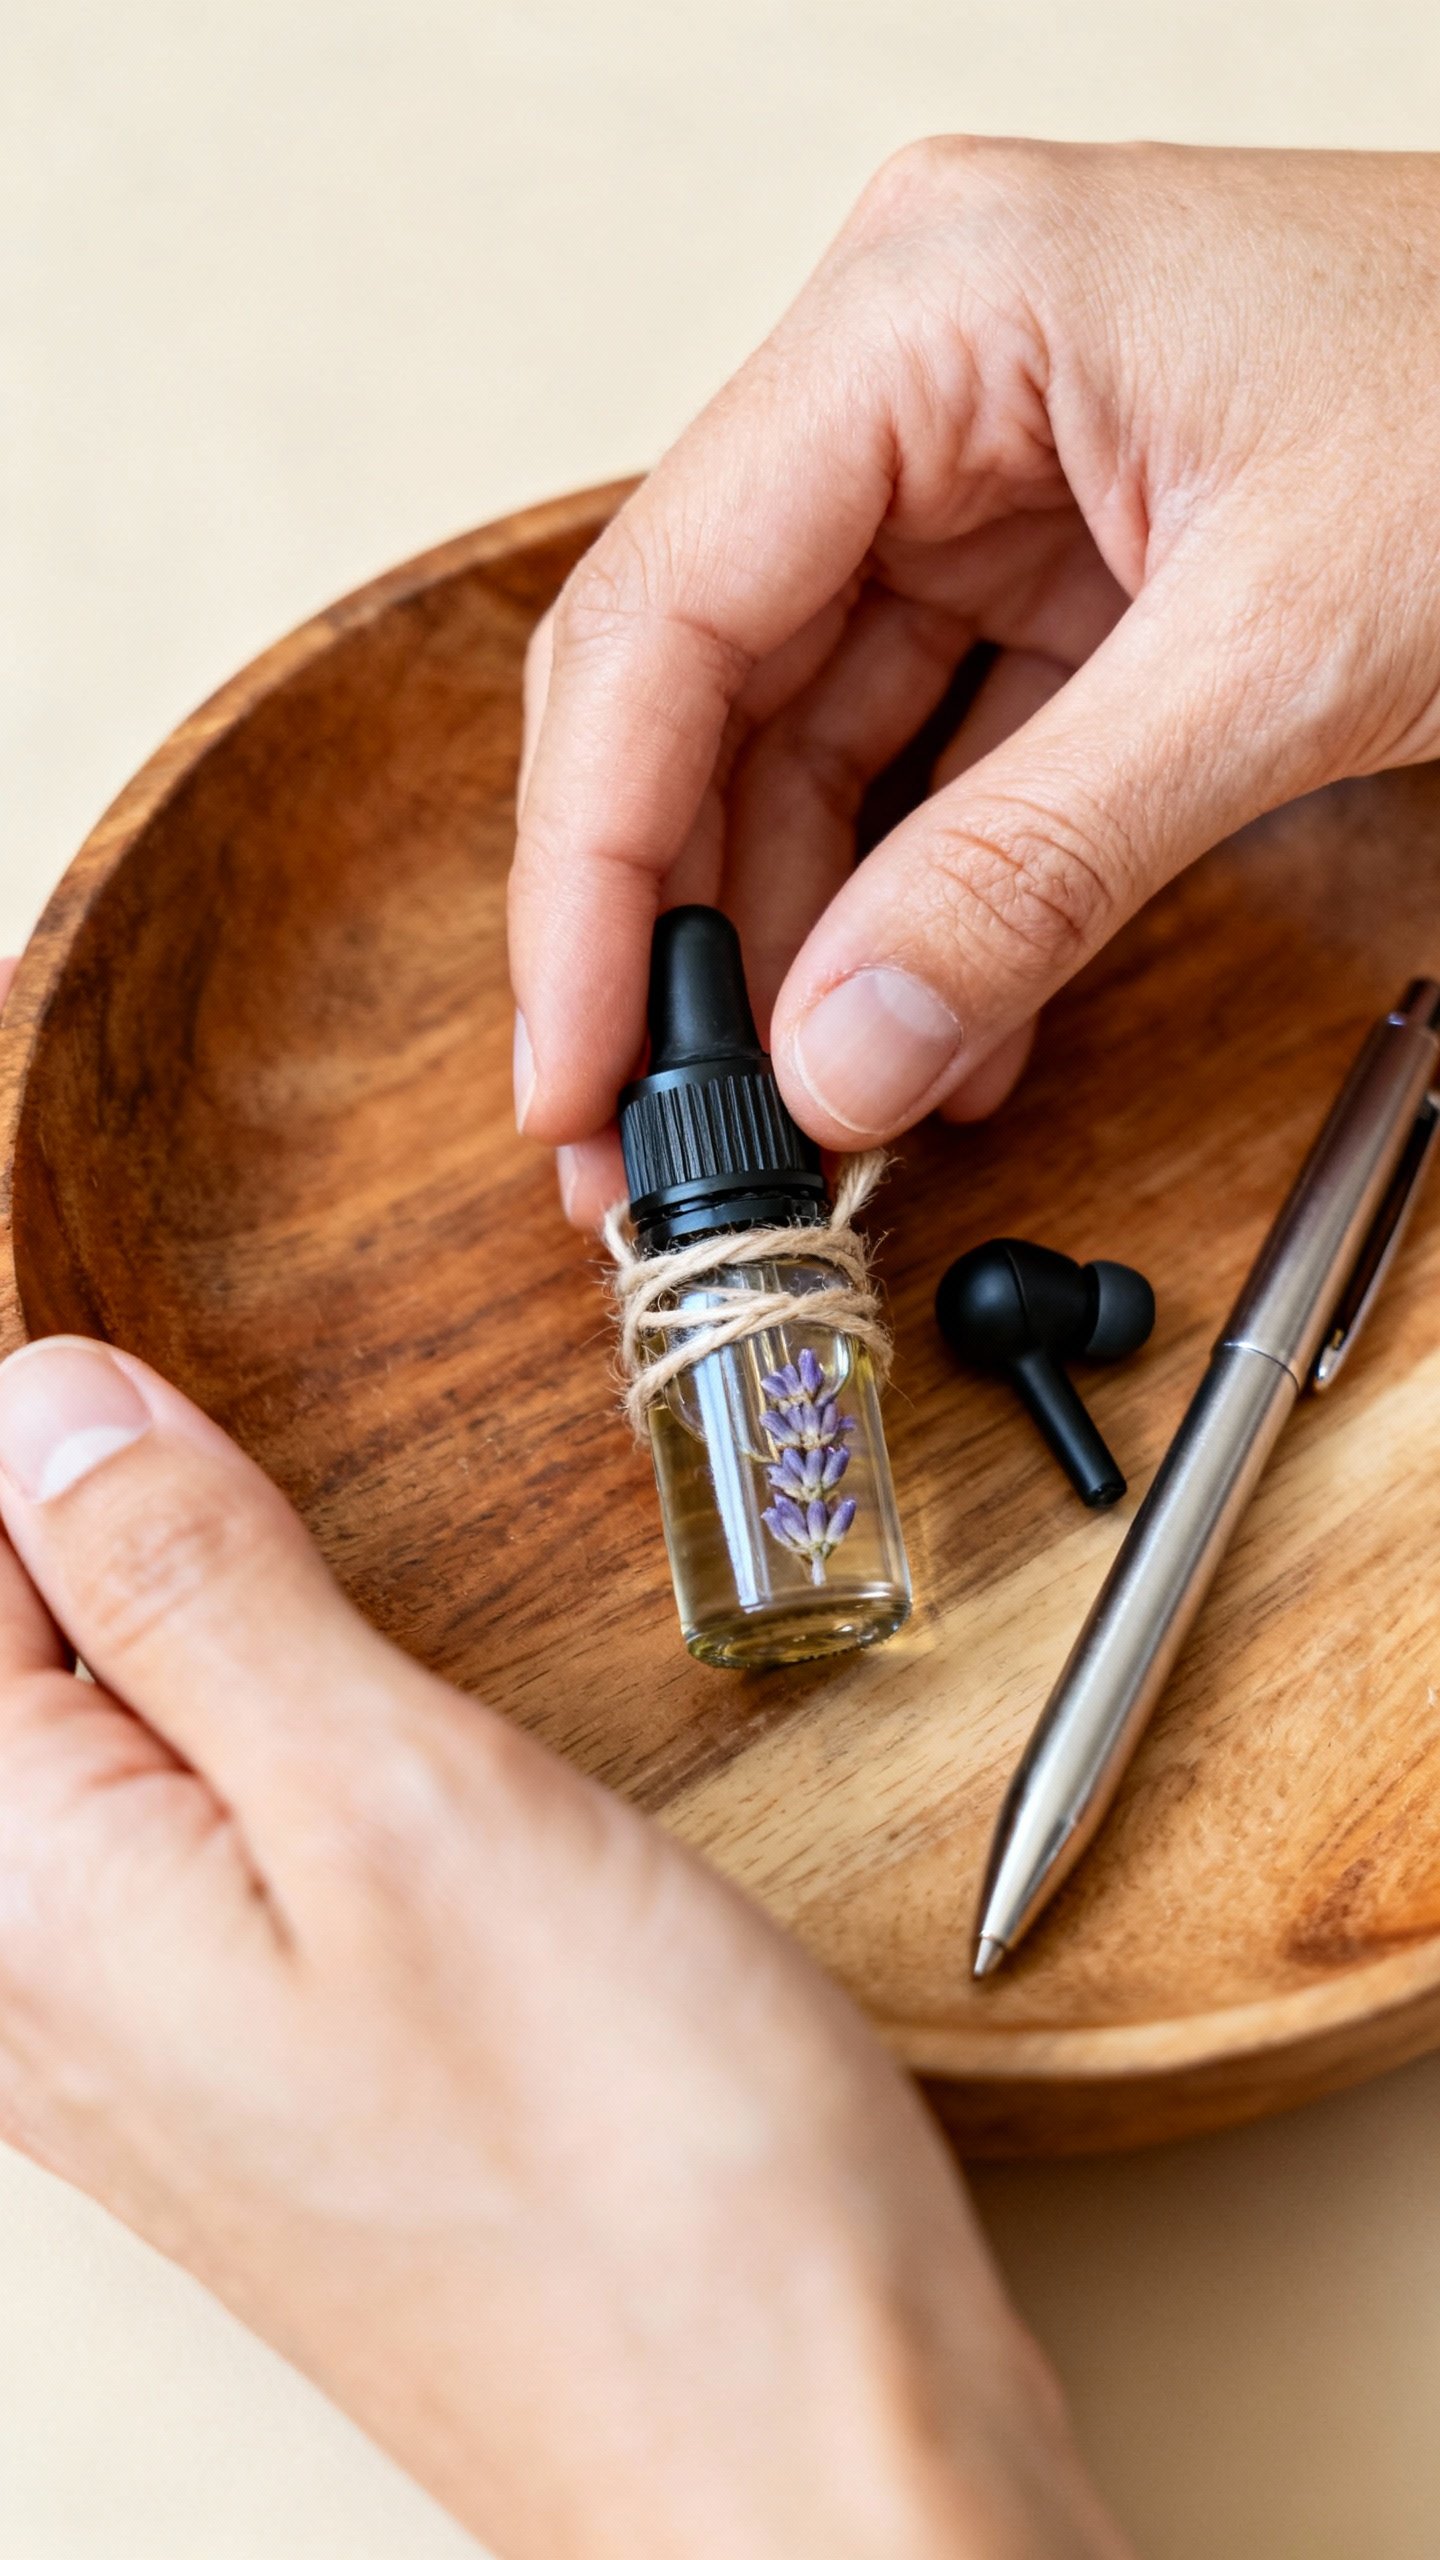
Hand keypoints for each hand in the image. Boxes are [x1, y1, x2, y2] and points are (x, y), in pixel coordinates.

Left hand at [0, 1334, 1128, 2559]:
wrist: (785, 2459)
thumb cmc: (629, 2175)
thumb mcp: (404, 1801)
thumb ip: (195, 1591)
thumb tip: (50, 1410)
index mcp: (24, 1896)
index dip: (40, 1427)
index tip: (150, 1339)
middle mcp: (38, 1986)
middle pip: (1, 1664)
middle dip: (85, 1518)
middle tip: (224, 1438)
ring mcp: (140, 2041)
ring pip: (84, 1746)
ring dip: (162, 1612)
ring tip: (271, 1532)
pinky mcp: (255, 2066)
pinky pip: (167, 1835)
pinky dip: (228, 1717)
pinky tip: (319, 1691)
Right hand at [509, 141, 1439, 1222]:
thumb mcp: (1281, 657)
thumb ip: (1032, 870)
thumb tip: (838, 1064)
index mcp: (925, 317)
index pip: (662, 619)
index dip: (591, 877)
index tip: (571, 1077)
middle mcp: (914, 384)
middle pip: (697, 690)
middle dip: (667, 937)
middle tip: (640, 1150)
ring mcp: (979, 474)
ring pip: (801, 744)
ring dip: (793, 951)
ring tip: (795, 1136)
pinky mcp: (1054, 567)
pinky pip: (932, 763)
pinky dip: (924, 913)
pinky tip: (932, 1047)